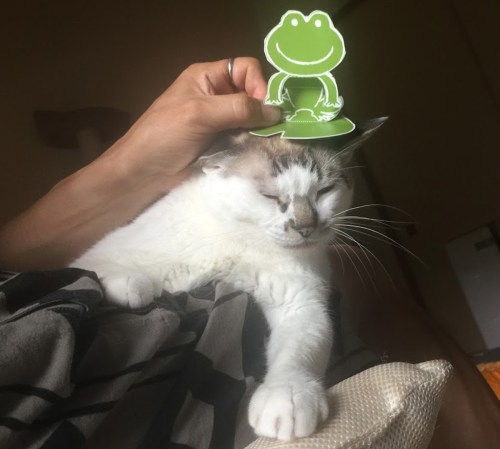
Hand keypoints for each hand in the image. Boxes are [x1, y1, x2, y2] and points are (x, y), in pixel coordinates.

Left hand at [105, 57, 279, 189]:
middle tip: (272, 129)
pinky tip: (258, 151)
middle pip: (251, 93)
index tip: (263, 109)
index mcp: (207, 77)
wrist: (144, 173)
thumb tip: (275, 111)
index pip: (245, 68)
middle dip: (263, 108)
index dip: (259, 84)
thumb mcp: (200, 113)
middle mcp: (216, 96)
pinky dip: (253, 143)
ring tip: (267, 143)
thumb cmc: (165, 136)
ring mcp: (219, 122)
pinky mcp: (221, 144)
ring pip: (251, 118)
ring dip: (260, 129)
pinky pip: (245, 138)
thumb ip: (238, 108)